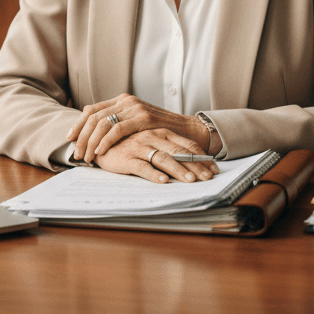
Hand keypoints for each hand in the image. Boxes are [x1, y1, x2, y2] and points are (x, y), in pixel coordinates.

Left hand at [67, 93, 216, 166]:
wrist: (186, 131)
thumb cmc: (159, 132)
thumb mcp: (136, 124)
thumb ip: (119, 123)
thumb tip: (95, 135)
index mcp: (122, 100)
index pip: (92, 110)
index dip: (78, 124)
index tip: (70, 138)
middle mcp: (126, 101)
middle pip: (93, 116)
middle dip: (81, 136)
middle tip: (76, 153)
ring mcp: (134, 108)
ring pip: (102, 123)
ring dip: (90, 141)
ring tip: (86, 157)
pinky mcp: (143, 118)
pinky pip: (117, 129)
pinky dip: (105, 141)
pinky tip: (99, 152)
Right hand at [93, 130, 218, 183]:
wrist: (99, 142)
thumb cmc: (128, 144)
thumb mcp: (150, 142)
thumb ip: (167, 148)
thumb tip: (192, 164)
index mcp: (160, 132)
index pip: (186, 145)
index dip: (201, 157)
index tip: (214, 170)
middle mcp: (151, 137)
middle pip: (178, 152)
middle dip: (195, 166)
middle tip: (208, 178)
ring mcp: (139, 146)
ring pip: (162, 158)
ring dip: (178, 170)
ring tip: (190, 180)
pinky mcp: (126, 157)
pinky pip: (141, 166)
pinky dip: (153, 174)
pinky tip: (163, 181)